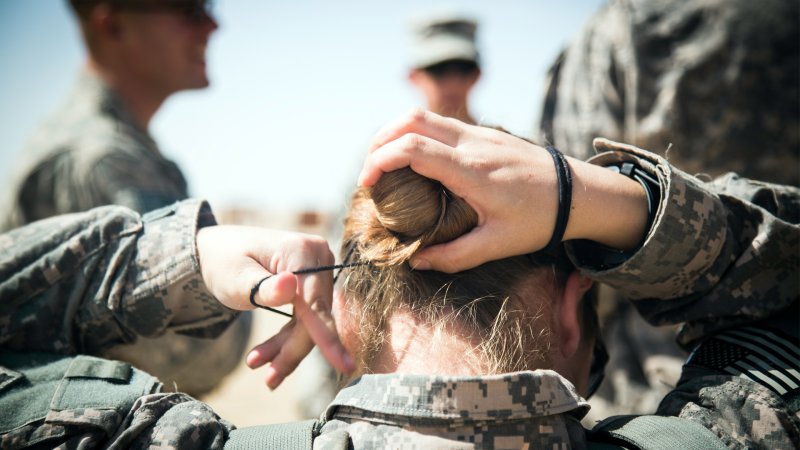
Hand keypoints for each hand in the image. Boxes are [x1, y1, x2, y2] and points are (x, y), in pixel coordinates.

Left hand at [196, 225, 353, 388]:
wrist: (220, 251)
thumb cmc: (224, 263)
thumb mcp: (235, 279)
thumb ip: (262, 287)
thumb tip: (291, 285)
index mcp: (301, 251)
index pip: (315, 303)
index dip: (327, 337)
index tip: (343, 366)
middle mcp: (318, 257)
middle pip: (316, 315)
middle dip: (293, 349)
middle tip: (269, 380)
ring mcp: (318, 269)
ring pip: (312, 321)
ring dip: (288, 347)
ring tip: (256, 363)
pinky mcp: (313, 283)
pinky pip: (307, 317)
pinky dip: (288, 337)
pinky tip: (266, 354)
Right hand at [359, 110, 647, 271]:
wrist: (580, 193)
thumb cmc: (539, 220)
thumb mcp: (497, 245)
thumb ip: (453, 256)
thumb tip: (416, 261)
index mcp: (471, 170)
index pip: (412, 147)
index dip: (380, 160)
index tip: (368, 184)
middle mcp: (472, 143)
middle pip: (410, 119)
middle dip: (379, 141)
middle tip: (369, 171)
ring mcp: (480, 133)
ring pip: (425, 115)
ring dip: (396, 132)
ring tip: (384, 163)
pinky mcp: (485, 132)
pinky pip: (441, 123)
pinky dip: (416, 134)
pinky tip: (414, 160)